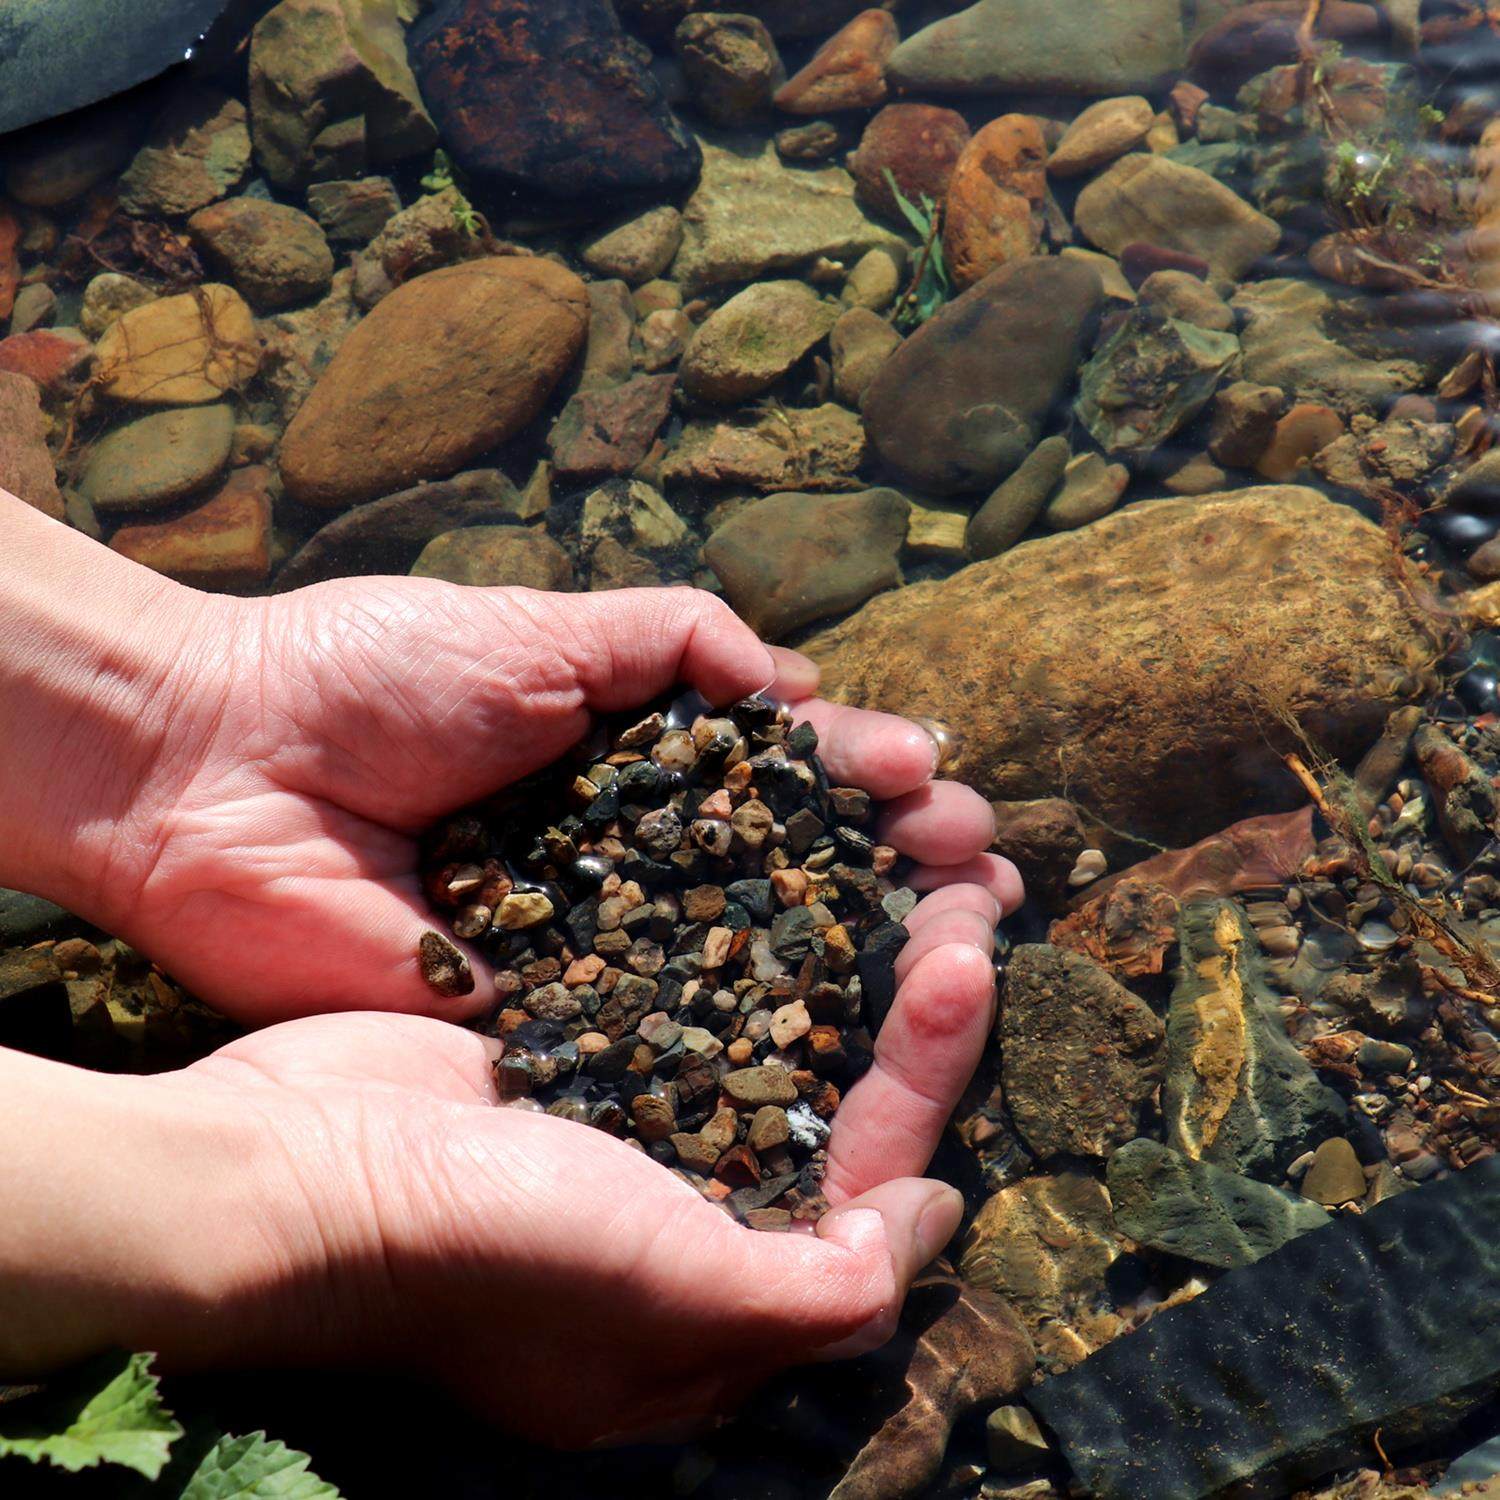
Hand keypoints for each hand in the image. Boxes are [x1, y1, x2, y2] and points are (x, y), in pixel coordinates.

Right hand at [0, 924, 1002, 1445]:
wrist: (296, 1173)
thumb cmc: (488, 1250)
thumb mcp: (664, 1300)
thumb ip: (810, 1296)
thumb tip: (916, 1233)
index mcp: (729, 1288)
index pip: (873, 1176)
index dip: (932, 1074)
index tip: (967, 964)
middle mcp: (695, 1204)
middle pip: (838, 1090)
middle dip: (911, 992)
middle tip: (966, 888)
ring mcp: (637, 1117)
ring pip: (782, 1023)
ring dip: (849, 943)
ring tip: (910, 853)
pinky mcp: (585, 1043)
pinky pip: (699, 981)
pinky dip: (754, 923)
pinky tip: (795, 854)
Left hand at [3, 495, 1018, 1024]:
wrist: (216, 765)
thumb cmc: (370, 672)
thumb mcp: (541, 625)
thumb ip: (674, 641)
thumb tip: (796, 678)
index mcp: (623, 757)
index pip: (771, 770)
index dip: (859, 776)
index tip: (940, 784)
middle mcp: (620, 854)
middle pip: (776, 869)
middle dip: (884, 868)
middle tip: (982, 874)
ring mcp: (584, 942)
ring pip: (735, 956)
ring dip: (847, 953)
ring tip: (956, 941)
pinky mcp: (533, 1019)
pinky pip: (651, 1033)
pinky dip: (741, 1035)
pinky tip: (838, 1037)